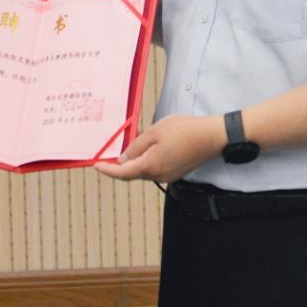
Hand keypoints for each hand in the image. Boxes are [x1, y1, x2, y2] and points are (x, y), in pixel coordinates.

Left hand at [95, 114, 221, 182]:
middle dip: (119, 164)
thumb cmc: (183, 131)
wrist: (211, 137)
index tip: (95, 165)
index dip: (107, 170)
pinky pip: (155, 167)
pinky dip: (146, 159)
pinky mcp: (175, 171)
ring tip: (129, 142)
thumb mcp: (154, 133)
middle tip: (108, 153)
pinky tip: (146, 146)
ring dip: (134, 160)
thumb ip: (136, 147)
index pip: (122, 173)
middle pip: (132, 173)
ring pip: (144, 170)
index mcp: (150, 166)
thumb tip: (123, 159)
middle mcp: (158, 175)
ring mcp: (168, 175)